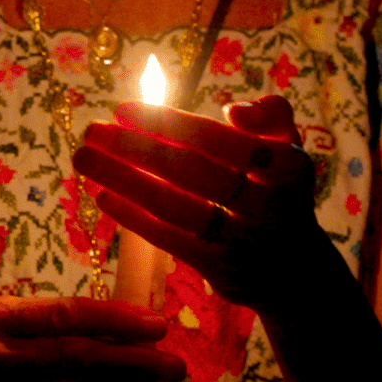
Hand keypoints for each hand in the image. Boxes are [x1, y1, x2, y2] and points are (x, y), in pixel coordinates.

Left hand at [72, 96, 330, 313]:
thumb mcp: (288, 150)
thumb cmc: (281, 194)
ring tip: (83, 159)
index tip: (122, 108)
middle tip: (91, 130)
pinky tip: (103, 196)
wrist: (299, 272)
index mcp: (288, 165)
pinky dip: (135, 218)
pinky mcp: (222, 271)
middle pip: (192, 171)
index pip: (219, 139)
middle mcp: (270, 204)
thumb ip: (271, 117)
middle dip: (136, 148)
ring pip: (176, 207)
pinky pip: (171, 240)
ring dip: (125, 180)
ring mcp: (244, 241)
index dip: (169, 123)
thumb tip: (235, 110)